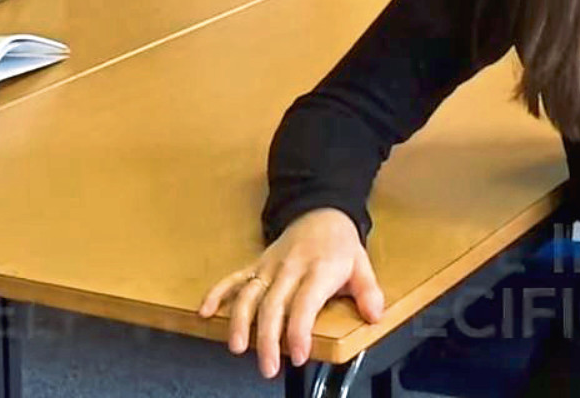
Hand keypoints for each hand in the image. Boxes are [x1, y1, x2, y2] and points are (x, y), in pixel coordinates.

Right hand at [198, 209, 384, 378]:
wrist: (320, 210)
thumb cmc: (341, 246)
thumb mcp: (362, 264)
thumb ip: (368, 291)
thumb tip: (374, 315)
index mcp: (318, 269)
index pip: (305, 303)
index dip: (299, 330)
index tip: (298, 355)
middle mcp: (290, 268)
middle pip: (273, 305)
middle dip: (267, 338)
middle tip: (268, 368)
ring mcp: (269, 266)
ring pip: (250, 294)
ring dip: (240, 321)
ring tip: (236, 347)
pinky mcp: (257, 264)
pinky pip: (234, 278)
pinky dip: (218, 293)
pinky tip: (205, 311)